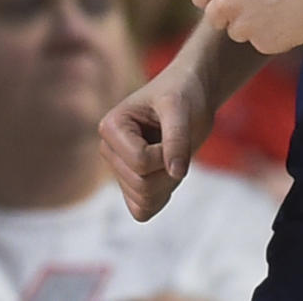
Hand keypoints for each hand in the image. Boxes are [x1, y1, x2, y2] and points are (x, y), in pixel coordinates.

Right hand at [98, 63, 212, 220]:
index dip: (166, 153)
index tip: (175, 129)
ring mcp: (119, 169)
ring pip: (143, 202)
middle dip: (169, 170)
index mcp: (111, 126)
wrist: (193, 94)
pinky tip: (169, 171)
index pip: (139, 162)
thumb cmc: (184, 92)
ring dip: (169, 183)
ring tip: (173, 154)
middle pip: (141, 185)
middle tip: (179, 144)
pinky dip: (162, 196)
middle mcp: (109, 150)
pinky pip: (143, 211)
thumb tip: (176, 173)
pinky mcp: (131, 184)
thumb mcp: (181, 108)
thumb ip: (177, 139)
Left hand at [191, 0, 302, 53]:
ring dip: (255, 25)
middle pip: (217, 17)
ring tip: (285, 3)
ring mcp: (242, 25)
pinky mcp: (263, 43)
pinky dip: (275, 35)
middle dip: (235, 13)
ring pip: (239, 33)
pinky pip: (262, 43)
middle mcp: (223, 0)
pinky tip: (295, 16)